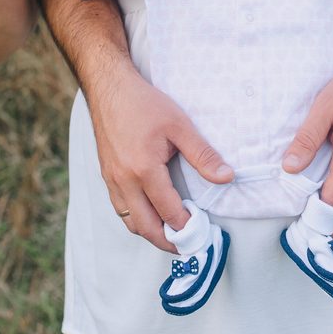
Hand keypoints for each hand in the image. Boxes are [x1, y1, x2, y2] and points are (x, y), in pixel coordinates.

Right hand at [88, 61, 234, 253]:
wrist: (109, 88)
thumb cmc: (145, 104)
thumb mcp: (180, 126)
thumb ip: (203, 155)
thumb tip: (226, 177)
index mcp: (143, 170)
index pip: (168, 211)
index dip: (186, 227)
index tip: (203, 233)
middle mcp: (123, 180)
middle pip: (145, 227)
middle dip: (168, 242)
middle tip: (189, 245)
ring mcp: (111, 180)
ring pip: (130, 221)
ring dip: (151, 232)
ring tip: (173, 233)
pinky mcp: (106, 175)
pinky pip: (120, 208)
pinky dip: (137, 218)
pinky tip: (152, 213)